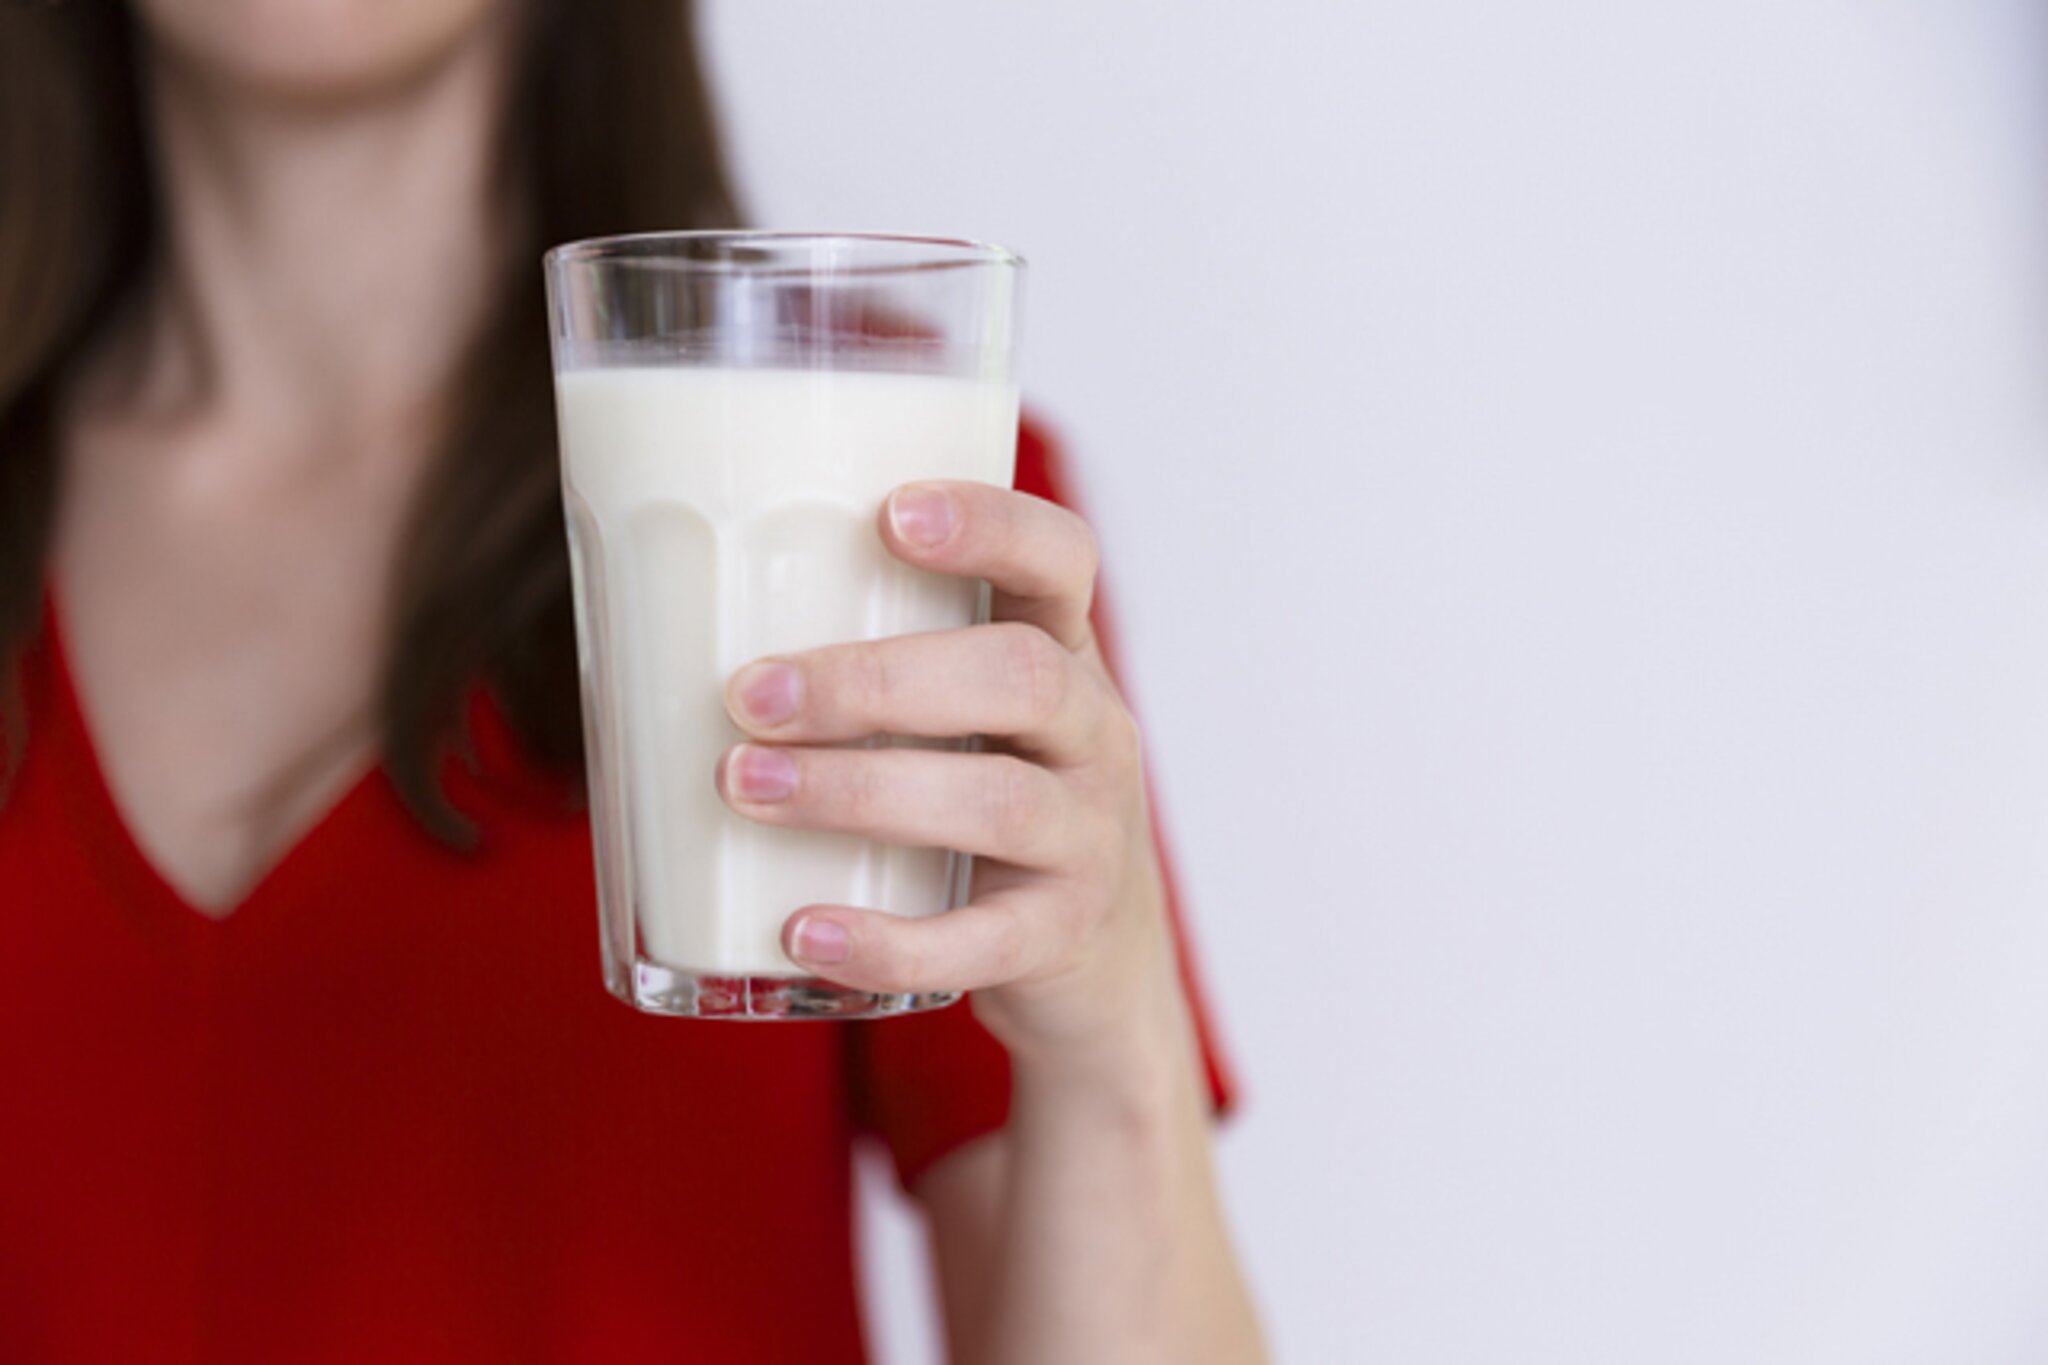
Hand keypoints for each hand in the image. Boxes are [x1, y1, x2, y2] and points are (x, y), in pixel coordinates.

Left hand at [714, 481, 1177, 1057]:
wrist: (1097, 963)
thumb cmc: (983, 802)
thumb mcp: (965, 718)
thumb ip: (868, 667)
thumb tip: (649, 626)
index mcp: (1063, 651)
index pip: (1060, 559)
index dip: (991, 526)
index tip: (889, 514)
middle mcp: (1092, 734)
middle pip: (1017, 676)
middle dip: (877, 680)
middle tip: (752, 694)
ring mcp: (1088, 838)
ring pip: (996, 802)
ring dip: (857, 791)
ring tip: (744, 787)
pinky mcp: (1061, 937)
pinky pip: (981, 942)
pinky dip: (888, 941)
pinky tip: (803, 931)